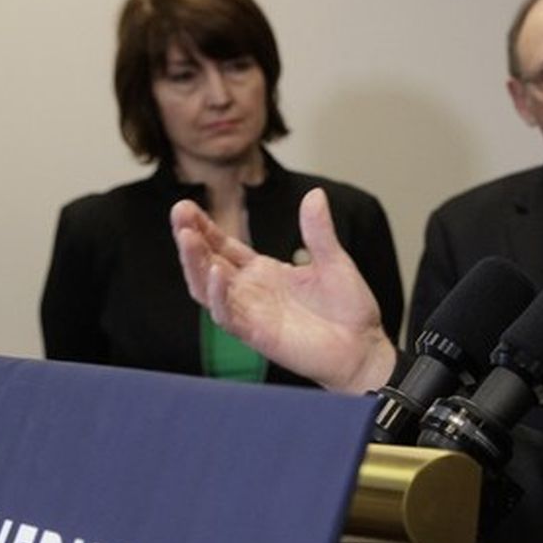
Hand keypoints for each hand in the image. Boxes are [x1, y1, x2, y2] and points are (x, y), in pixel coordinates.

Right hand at [171, 188, 395, 392]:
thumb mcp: (335, 261)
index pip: (223, 246)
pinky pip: (228, 316)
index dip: (204, 228)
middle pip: (207, 263)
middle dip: (190, 239)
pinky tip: (215, 273)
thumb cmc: (349, 309)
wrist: (364, 348)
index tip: (186, 206)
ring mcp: (250, 314)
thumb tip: (315, 193)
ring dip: (195, 263)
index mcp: (263, 271)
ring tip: (187, 237)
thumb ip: (318, 231)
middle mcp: (250, 292)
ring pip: (208, 289)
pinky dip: (219, 295)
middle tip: (178, 212)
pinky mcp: (256, 335)